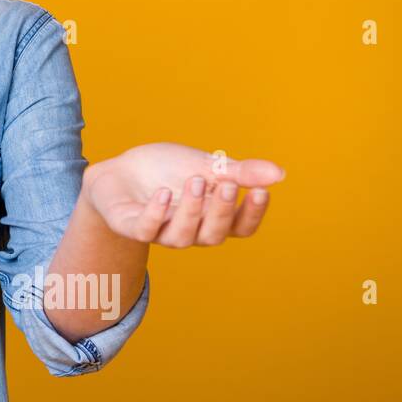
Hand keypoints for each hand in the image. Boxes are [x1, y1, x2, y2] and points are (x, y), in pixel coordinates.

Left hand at [82, 143, 284, 246]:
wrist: (122, 169)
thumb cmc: (168, 170)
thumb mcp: (206, 165)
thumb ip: (240, 172)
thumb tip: (279, 173)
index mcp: (212, 218)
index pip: (241, 228)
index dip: (252, 214)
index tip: (261, 191)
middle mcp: (190, 231)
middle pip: (214, 235)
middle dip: (221, 210)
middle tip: (225, 184)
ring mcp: (161, 232)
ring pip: (182, 236)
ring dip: (191, 210)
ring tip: (194, 180)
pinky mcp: (132, 227)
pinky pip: (146, 230)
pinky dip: (156, 214)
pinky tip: (164, 193)